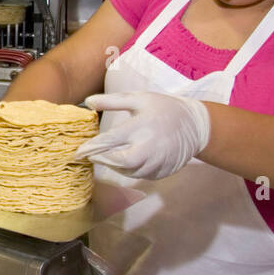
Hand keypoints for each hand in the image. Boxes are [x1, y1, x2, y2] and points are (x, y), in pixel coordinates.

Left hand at [73, 92, 210, 179]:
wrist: (195, 125)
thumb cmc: (163, 108)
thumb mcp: (139, 98)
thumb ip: (112, 101)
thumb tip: (87, 101)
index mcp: (141, 127)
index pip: (110, 141)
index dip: (91, 148)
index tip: (77, 152)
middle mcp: (150, 147)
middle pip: (119, 162)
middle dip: (102, 160)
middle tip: (91, 156)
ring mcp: (158, 162)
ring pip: (129, 172)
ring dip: (115, 166)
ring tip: (108, 157)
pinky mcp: (163, 172)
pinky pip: (141, 176)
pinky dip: (130, 170)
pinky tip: (127, 161)